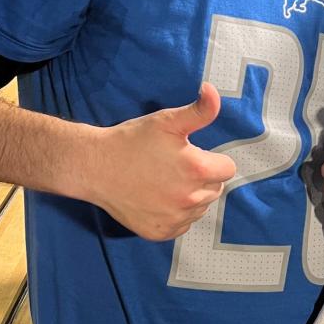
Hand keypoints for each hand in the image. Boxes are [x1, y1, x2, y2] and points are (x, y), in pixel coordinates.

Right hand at [89, 83, 235, 240]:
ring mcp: (175, 219)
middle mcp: (190, 199)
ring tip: (164, 181)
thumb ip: (199, 110)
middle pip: (215, 189)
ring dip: (190, 196)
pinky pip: (182, 224)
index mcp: (197, 169)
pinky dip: (175, 213)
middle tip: (175, 166)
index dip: (212, 159)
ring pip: (199, 207)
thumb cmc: (132, 140)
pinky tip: (157, 198)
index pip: (228, 169)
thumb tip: (214, 91)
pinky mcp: (161, 232)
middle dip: (202, 178)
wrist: (95, 166)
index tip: (193, 154)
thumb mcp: (166, 120)